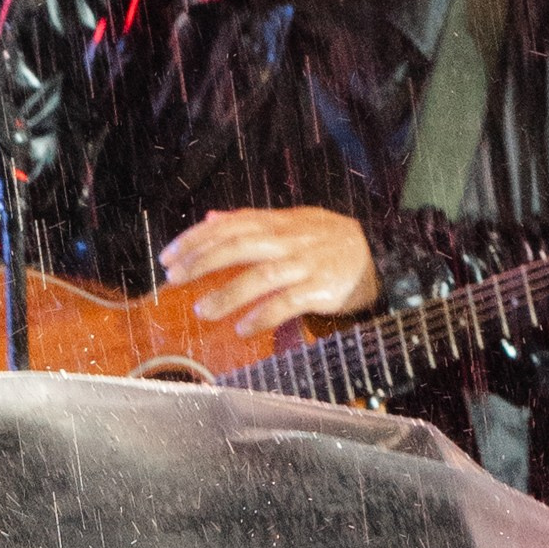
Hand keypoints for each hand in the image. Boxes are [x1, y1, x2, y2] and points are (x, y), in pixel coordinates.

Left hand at [159, 207, 380, 338]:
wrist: (380, 255)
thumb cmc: (330, 240)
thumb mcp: (292, 221)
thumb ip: (251, 221)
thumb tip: (210, 218)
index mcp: (278, 222)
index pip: (230, 225)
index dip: (196, 239)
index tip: (168, 256)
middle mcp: (288, 240)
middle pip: (239, 245)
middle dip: (202, 261)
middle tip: (173, 279)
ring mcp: (305, 264)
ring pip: (260, 276)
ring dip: (228, 295)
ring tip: (202, 312)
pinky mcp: (321, 289)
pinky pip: (287, 303)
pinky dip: (262, 316)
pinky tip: (242, 329)